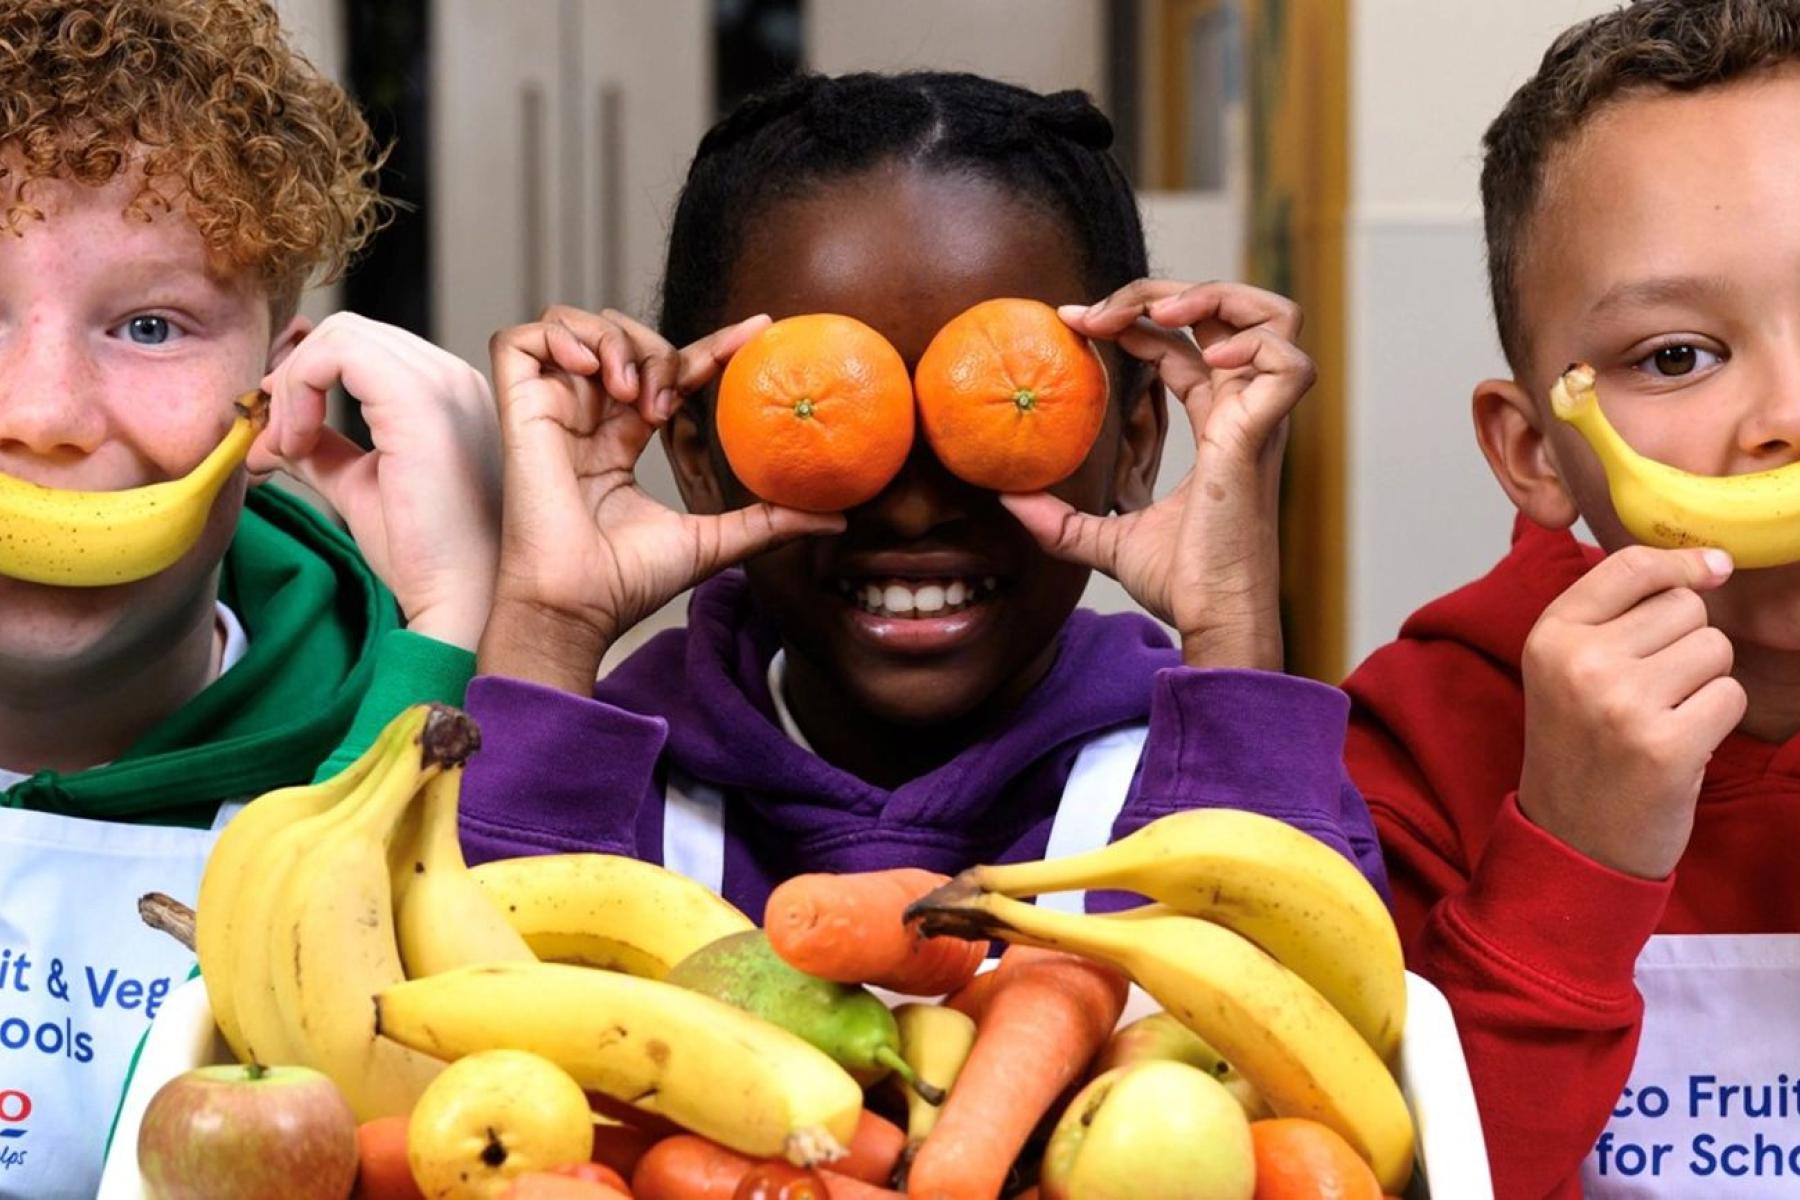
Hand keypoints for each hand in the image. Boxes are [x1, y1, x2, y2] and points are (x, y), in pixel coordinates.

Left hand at [249, 313, 500, 649]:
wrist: (461, 599)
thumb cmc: (426, 556)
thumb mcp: (360, 484)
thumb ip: (323, 448)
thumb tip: (273, 431)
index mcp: (448, 394)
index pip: (362, 347)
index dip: (306, 379)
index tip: (281, 437)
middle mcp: (453, 377)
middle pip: (348, 332)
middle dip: (294, 378)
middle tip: (275, 440)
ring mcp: (444, 383)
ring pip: (340, 334)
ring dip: (294, 385)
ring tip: (287, 446)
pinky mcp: (422, 401)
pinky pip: (339, 353)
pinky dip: (300, 389)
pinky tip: (297, 442)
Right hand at [480, 305, 843, 692]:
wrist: (578, 605)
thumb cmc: (628, 582)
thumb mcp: (715, 541)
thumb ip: (770, 521)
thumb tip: (839, 517)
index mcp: (622, 441)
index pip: (671, 371)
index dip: (711, 346)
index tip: (760, 330)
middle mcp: (586, 418)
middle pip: (625, 338)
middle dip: (659, 350)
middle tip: (669, 404)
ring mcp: (550, 410)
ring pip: (576, 325)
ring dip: (614, 340)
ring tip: (632, 391)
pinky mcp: (517, 408)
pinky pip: (520, 339)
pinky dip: (559, 335)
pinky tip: (591, 371)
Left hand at [1002, 280, 1312, 670]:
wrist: (1211, 618)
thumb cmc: (1179, 584)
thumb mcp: (1104, 541)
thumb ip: (1060, 520)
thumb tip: (1006, 499)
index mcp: (1215, 424)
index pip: (1180, 346)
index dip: (1132, 321)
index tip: (1072, 322)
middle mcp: (1242, 411)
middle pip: (1226, 312)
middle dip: (1164, 292)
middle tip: (1101, 311)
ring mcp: (1258, 420)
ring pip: (1274, 316)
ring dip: (1216, 298)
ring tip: (1159, 316)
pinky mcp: (1261, 438)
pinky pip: (1290, 365)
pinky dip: (1254, 345)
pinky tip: (1202, 359)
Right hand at [1519, 545, 1743, 878]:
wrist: (1572, 841)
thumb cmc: (1581, 748)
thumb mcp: (1566, 669)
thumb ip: (1617, 613)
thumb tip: (1711, 564)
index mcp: (1549, 637)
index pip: (1631, 566)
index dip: (1681, 564)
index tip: (1708, 571)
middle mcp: (1580, 663)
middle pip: (1685, 608)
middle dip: (1686, 643)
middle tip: (1651, 691)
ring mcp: (1621, 704)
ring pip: (1714, 649)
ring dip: (1705, 682)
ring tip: (1664, 717)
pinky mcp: (1665, 745)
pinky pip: (1730, 696)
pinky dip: (1716, 721)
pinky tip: (1680, 745)